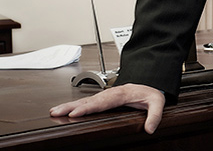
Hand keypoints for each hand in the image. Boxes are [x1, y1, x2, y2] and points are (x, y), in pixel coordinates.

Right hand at [49, 83, 165, 133]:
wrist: (149, 83)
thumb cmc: (150, 92)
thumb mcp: (157, 102)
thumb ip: (154, 115)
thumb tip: (149, 128)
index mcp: (121, 94)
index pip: (101, 102)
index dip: (87, 108)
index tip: (75, 113)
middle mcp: (110, 93)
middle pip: (88, 101)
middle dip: (71, 106)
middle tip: (56, 112)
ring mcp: (104, 95)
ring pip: (84, 100)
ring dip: (68, 105)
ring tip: (54, 111)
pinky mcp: (102, 99)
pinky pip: (86, 102)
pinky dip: (73, 105)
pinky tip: (64, 110)